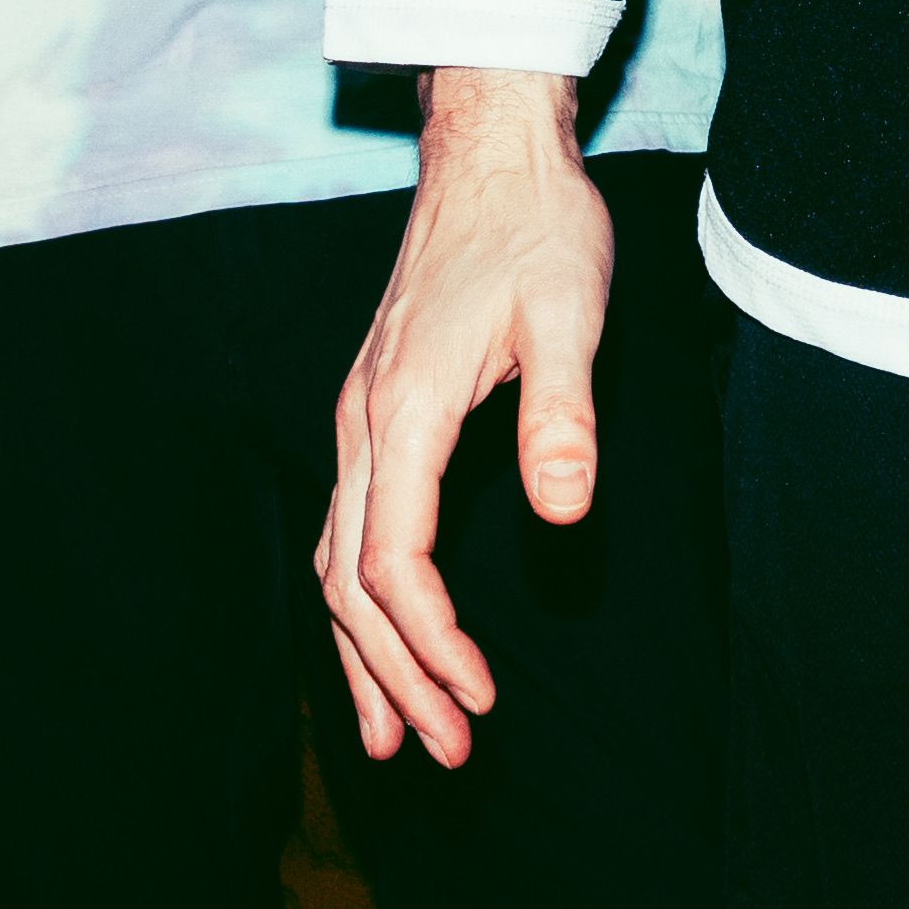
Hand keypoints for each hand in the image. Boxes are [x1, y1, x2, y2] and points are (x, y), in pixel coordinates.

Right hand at [317, 73, 609, 766]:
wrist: (491, 155)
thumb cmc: (535, 229)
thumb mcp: (571, 312)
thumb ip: (563, 413)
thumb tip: (565, 511)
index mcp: (403, 410)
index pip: (394, 560)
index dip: (430, 642)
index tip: (478, 698)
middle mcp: (363, 425)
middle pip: (351, 582)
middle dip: (394, 676)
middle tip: (447, 754)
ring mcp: (360, 422)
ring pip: (337, 563)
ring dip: (367, 655)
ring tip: (396, 739)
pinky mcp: (375, 417)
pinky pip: (349, 530)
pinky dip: (360, 603)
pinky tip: (381, 644)